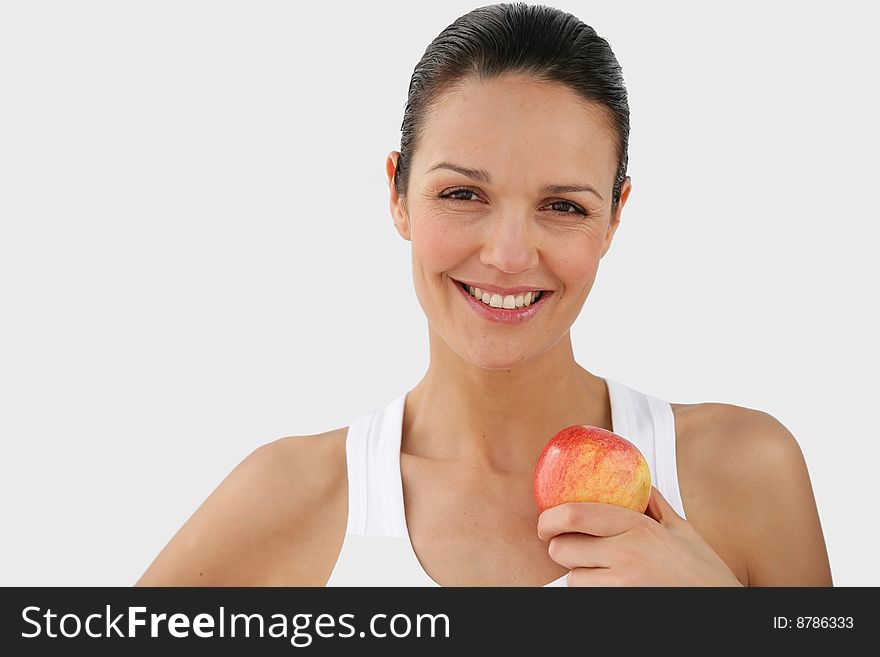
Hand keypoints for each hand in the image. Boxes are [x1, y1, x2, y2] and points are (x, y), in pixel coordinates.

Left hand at [537, 486, 742, 585]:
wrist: (724, 612)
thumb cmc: (705, 575)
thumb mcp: (683, 531)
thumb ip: (655, 504)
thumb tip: (638, 482)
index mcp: (639, 528)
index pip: (576, 514)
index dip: (550, 518)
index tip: (545, 522)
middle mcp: (626, 556)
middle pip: (563, 548)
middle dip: (560, 548)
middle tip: (569, 547)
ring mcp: (622, 586)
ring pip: (573, 578)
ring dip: (579, 574)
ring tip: (600, 571)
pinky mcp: (620, 605)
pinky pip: (588, 597)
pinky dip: (592, 592)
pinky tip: (610, 587)